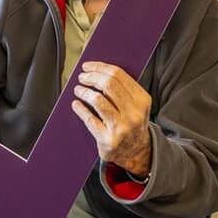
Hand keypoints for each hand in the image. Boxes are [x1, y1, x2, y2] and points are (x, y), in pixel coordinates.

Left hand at [72, 61, 152, 176]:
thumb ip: (123, 88)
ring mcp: (120, 127)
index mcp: (142, 100)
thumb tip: (96, 70)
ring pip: (97, 100)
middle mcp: (133, 113)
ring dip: (84, 92)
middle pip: (108, 85)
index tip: (87, 66)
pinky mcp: (107, 139)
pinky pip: (89, 119)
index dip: (99, 67)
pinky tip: (76, 104)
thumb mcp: (137, 105)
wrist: (138, 152)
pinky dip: (80, 109)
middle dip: (91, 77)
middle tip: (82, 77)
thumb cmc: (132, 122)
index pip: (118, 75)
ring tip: (78, 89)